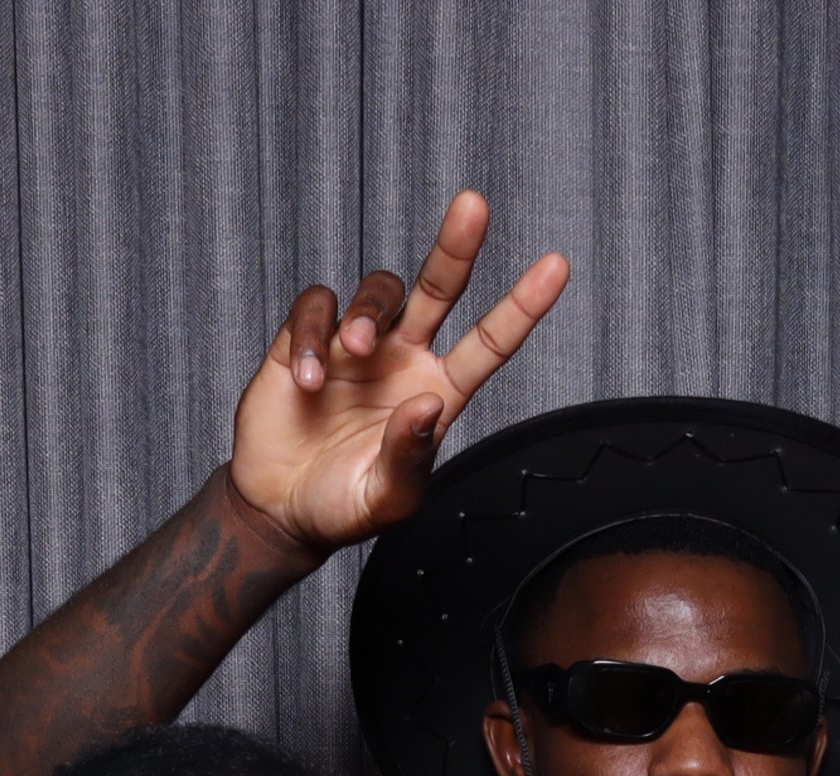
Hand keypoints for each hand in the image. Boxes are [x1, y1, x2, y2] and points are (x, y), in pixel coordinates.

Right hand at [228, 189, 569, 557]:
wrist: (282, 506)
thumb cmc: (344, 507)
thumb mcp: (388, 499)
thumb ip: (408, 455)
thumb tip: (426, 403)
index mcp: (439, 393)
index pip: (490, 344)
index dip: (523, 306)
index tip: (557, 266)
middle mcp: (405, 358)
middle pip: (440, 286)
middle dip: (458, 245)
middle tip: (475, 204)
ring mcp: (358, 344)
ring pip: (378, 290)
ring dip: (368, 314)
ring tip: (352, 355)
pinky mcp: (307, 338)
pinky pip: (317, 307)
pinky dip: (311, 334)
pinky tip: (307, 379)